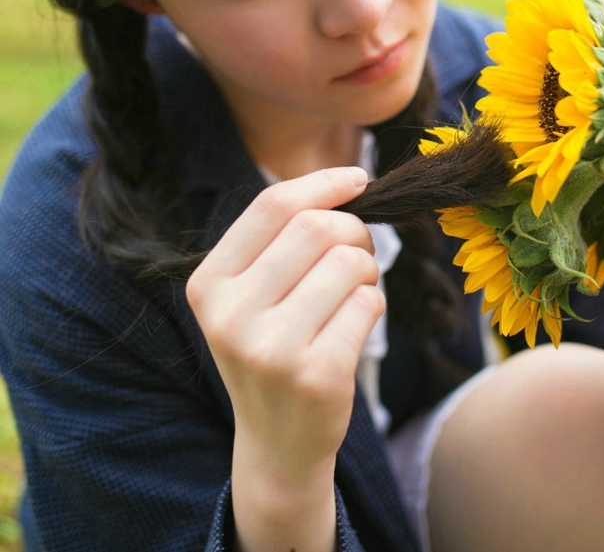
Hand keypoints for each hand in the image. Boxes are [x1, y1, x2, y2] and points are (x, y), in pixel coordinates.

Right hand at [186, 165, 383, 547]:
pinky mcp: (315, 376)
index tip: (359, 180)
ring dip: (367, 270)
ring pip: (349, 263)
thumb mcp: (252, 294)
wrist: (277, 445)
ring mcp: (270, 349)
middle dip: (354, 231)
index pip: (272, 205)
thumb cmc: (274, 346)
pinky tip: (353, 329)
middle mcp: (230, 315)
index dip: (324, 183)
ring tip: (353, 295)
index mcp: (209, 283)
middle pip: (317, 228)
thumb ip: (283, 238)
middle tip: (360, 254)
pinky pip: (367, 303)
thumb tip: (349, 183)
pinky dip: (373, 305)